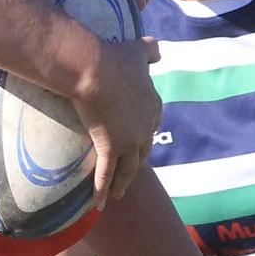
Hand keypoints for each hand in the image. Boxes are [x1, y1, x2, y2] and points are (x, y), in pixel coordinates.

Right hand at [70, 40, 162, 208]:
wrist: (95, 69)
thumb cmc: (113, 58)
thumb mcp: (137, 50)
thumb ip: (150, 51)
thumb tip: (158, 51)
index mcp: (153, 105)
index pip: (152, 124)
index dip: (144, 133)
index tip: (138, 140)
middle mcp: (146, 126)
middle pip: (143, 151)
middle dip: (136, 162)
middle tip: (129, 172)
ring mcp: (130, 140)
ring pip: (128, 169)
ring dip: (122, 184)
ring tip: (117, 195)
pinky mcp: (111, 148)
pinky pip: (106, 175)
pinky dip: (102, 191)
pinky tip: (100, 204)